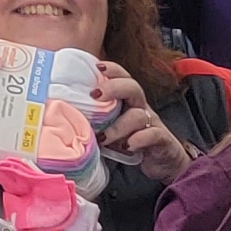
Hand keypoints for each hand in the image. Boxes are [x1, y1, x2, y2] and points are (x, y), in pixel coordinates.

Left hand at [89, 62, 193, 177]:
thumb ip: (96, 122)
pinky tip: (128, 146)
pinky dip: (139, 139)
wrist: (163, 163)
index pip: (123, 78)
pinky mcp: (162, 140)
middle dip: (114, 88)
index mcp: (128, 102)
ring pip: (138, 116)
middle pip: (133, 88)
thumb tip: (66, 119)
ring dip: (119, 126)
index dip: (113, 70)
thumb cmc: (132, 143)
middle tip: (96, 95)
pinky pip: (153, 134)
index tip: (97, 67)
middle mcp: (141, 108)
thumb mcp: (112, 130)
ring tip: (105, 138)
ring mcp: (152, 124)